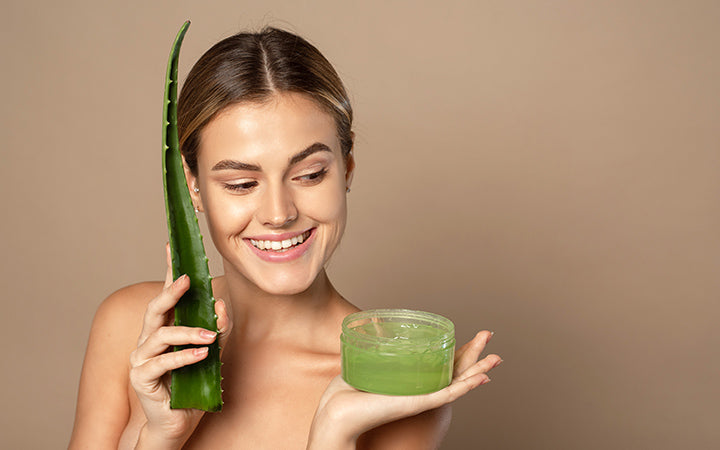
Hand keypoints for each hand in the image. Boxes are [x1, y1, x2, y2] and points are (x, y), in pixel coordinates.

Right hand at [128, 244, 232, 448]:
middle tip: (188, 279)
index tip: (171, 245)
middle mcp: (148, 340)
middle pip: (155, 308)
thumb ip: (216, 331)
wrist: (176, 424)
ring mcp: (141, 358)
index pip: (166, 295)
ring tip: (210, 337)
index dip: (168, 270)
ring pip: (161, 335)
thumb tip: (222, 306)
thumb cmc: (192, 386)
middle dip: (170, 291)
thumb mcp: (210, 355)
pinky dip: (184, 358)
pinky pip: (163, 364)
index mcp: (164, 329)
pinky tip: (202, 355)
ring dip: (188, 333)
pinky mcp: (142, 378)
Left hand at [308, 331, 500, 448]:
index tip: (473, 338)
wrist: (336, 415)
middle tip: (489, 336)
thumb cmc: (345, 394)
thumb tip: (374, 326)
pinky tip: (481, 379)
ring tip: (497, 358)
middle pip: (454, 371)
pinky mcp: (416, 404)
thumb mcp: (364, 363)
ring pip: (458, 384)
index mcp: (408, 382)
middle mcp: (418, 390)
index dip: (458, 352)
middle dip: (475, 354)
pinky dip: (466, 387)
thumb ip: (372, 349)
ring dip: (479, 370)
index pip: (439, 365)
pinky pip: (447, 396)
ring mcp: (420, 398)